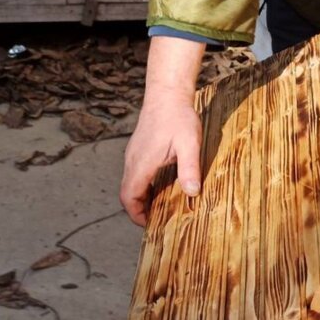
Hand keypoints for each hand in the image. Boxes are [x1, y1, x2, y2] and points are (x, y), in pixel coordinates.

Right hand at [120, 37, 206, 225]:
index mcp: (142, 164)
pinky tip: (162, 188)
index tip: (150, 225)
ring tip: (161, 209)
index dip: (136, 215)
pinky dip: (144, 187)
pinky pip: (136, 174)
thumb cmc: (179, 118)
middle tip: (159, 222)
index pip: (129, 197)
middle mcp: (133, 161)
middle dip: (140, 210)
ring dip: (142, 198)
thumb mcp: (189, 145)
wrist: (167, 94)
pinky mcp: (139, 149)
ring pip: (131, 184)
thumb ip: (190, 168)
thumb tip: (192, 193)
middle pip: (127, 194)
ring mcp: (134, 154)